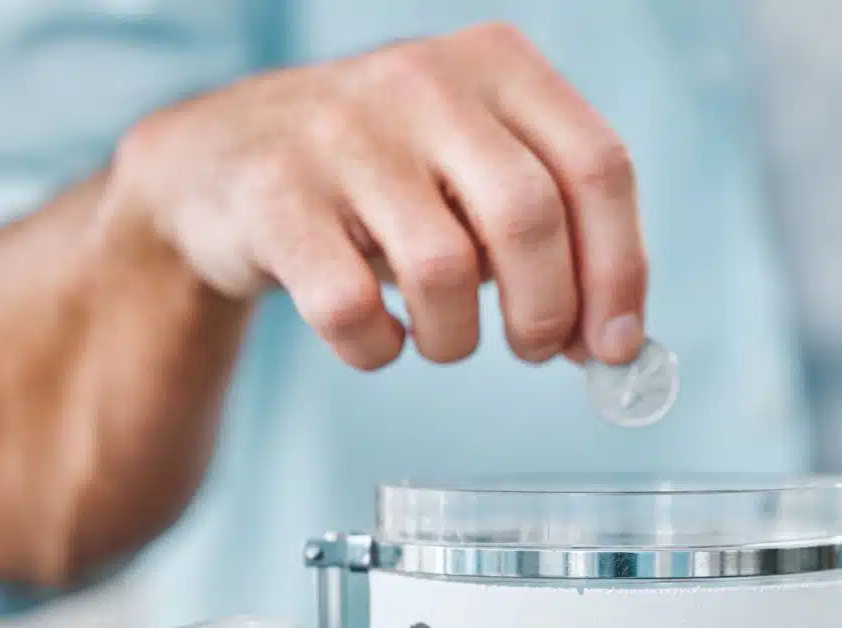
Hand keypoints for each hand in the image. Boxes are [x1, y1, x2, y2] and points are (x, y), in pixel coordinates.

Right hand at [108, 22, 647, 369]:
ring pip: (444, 271)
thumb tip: (614, 342)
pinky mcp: (274, 196)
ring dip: (457, 338)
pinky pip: (351, 308)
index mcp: (497, 65)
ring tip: (441, 337)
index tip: (615, 343)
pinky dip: (376, 349)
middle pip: (529, 218)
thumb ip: (553, 236)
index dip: (619, 270)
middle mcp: (423, 80)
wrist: (222, 164)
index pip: (597, 167)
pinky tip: (377, 337)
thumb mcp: (475, 173)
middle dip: (546, 313)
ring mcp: (342, 133)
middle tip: (533, 350)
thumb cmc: (383, 181)